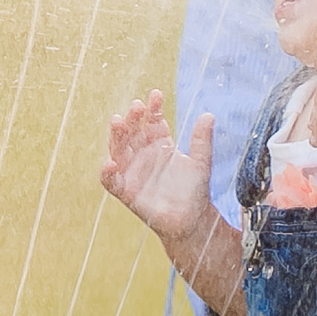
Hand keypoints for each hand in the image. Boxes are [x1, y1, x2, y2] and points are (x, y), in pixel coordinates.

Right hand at [101, 92, 217, 239]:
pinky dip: (107, 173)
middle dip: (133, 118)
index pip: (152, 121)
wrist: (192, 220)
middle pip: (132, 131)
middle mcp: (143, 154)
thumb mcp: (201, 163)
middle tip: (137, 106)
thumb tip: (209, 115)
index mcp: (159, 143)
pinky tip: (110, 163)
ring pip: (119, 150)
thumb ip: (202, 141)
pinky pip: (111, 181)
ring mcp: (132, 171)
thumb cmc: (194, 191)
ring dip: (117, 136)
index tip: (156, 95)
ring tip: (118, 122)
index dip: (153, 109)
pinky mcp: (126, 192)